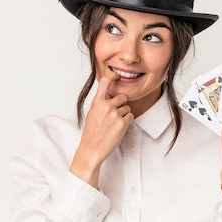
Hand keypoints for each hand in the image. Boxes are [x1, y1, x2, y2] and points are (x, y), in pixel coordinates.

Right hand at [70, 72, 133, 187]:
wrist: (91, 149)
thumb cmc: (92, 132)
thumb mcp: (93, 113)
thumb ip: (101, 103)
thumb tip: (112, 95)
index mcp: (97, 102)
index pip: (105, 82)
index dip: (112, 75)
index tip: (116, 73)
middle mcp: (106, 106)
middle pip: (122, 96)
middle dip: (121, 104)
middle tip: (113, 114)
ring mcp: (114, 114)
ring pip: (127, 107)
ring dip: (123, 114)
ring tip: (113, 124)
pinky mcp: (122, 123)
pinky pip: (130, 116)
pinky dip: (126, 122)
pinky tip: (117, 128)